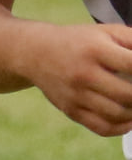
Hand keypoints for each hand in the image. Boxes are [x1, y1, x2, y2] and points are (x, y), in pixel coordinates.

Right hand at [18, 20, 131, 134]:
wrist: (36, 54)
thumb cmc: (79, 42)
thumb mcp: (107, 32)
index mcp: (95, 50)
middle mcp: (84, 74)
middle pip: (128, 94)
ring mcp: (76, 95)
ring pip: (117, 114)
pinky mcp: (71, 110)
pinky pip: (102, 127)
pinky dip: (122, 127)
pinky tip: (130, 119)